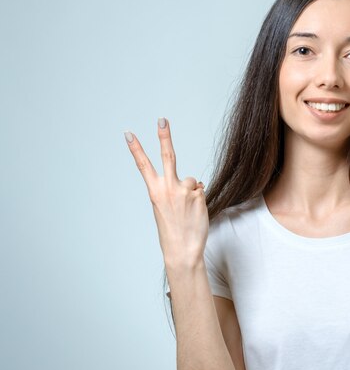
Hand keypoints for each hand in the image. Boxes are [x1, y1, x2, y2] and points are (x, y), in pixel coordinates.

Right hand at [124, 117, 208, 268]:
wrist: (182, 250)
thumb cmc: (173, 231)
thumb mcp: (166, 208)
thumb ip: (175, 191)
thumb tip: (195, 182)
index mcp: (155, 192)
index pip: (143, 166)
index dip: (136, 148)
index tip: (129, 133)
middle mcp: (168, 188)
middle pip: (168, 156)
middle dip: (164, 136)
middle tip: (162, 119)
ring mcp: (184, 190)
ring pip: (191, 180)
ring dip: (192, 192)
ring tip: (188, 211)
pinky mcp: (198, 195)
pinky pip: (201, 190)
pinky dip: (200, 199)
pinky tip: (195, 213)